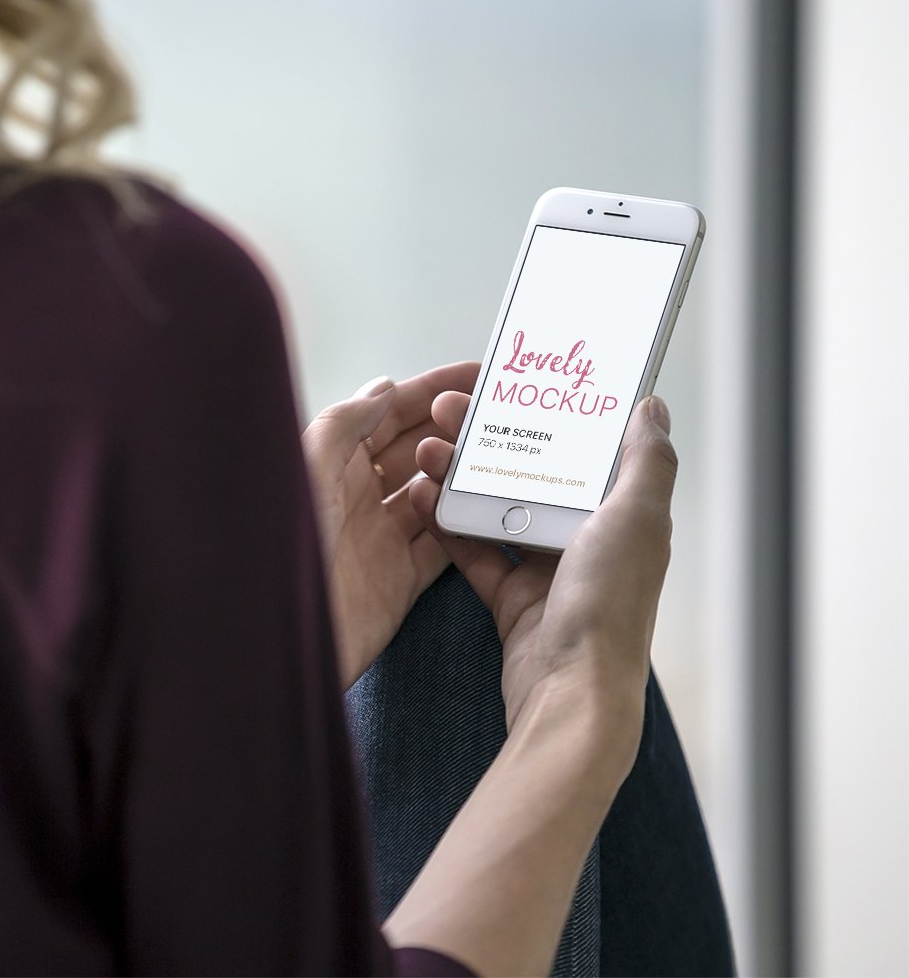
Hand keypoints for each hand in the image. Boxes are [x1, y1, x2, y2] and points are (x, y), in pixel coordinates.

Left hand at [302, 362, 479, 688]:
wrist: (273, 637)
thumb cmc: (278, 547)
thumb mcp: (308, 466)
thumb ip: (346, 424)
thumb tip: (383, 387)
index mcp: (332, 462)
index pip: (390, 414)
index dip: (432, 391)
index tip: (476, 375)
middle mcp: (357, 496)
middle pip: (418, 450)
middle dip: (456, 428)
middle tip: (504, 414)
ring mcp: (381, 538)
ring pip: (436, 495)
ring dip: (466, 476)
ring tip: (505, 455)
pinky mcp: (400, 581)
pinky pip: (444, 547)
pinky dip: (467, 528)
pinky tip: (490, 508)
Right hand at [383, 395, 676, 976]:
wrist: (569, 692)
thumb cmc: (608, 609)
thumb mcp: (634, 519)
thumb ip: (646, 461)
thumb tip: (652, 408)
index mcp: (624, 517)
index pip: (586, 451)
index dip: (551, 416)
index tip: (515, 386)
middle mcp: (590, 542)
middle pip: (536, 475)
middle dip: (494, 440)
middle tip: (452, 411)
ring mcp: (550, 572)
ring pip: (502, 508)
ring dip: (465, 476)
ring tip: (432, 449)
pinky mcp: (513, 600)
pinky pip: (479, 553)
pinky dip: (453, 527)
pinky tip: (427, 499)